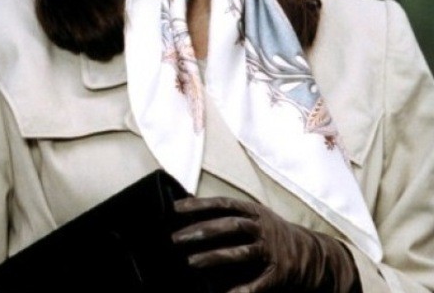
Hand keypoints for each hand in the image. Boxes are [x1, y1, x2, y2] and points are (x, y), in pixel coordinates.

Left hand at [171, 196, 359, 292]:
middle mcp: (264, 228)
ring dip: (214, 257)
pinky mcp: (280, 272)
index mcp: (255, 212)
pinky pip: (258, 283)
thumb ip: (227, 213)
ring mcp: (272, 250)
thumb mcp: (254, 216)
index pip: (224, 204)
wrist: (313, 253)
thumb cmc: (270, 233)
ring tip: (190, 262)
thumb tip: (188, 205)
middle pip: (230, 226)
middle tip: (175, 238)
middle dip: (201, 231)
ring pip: (241, 253)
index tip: (174, 209)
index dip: (199, 205)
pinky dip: (242, 290)